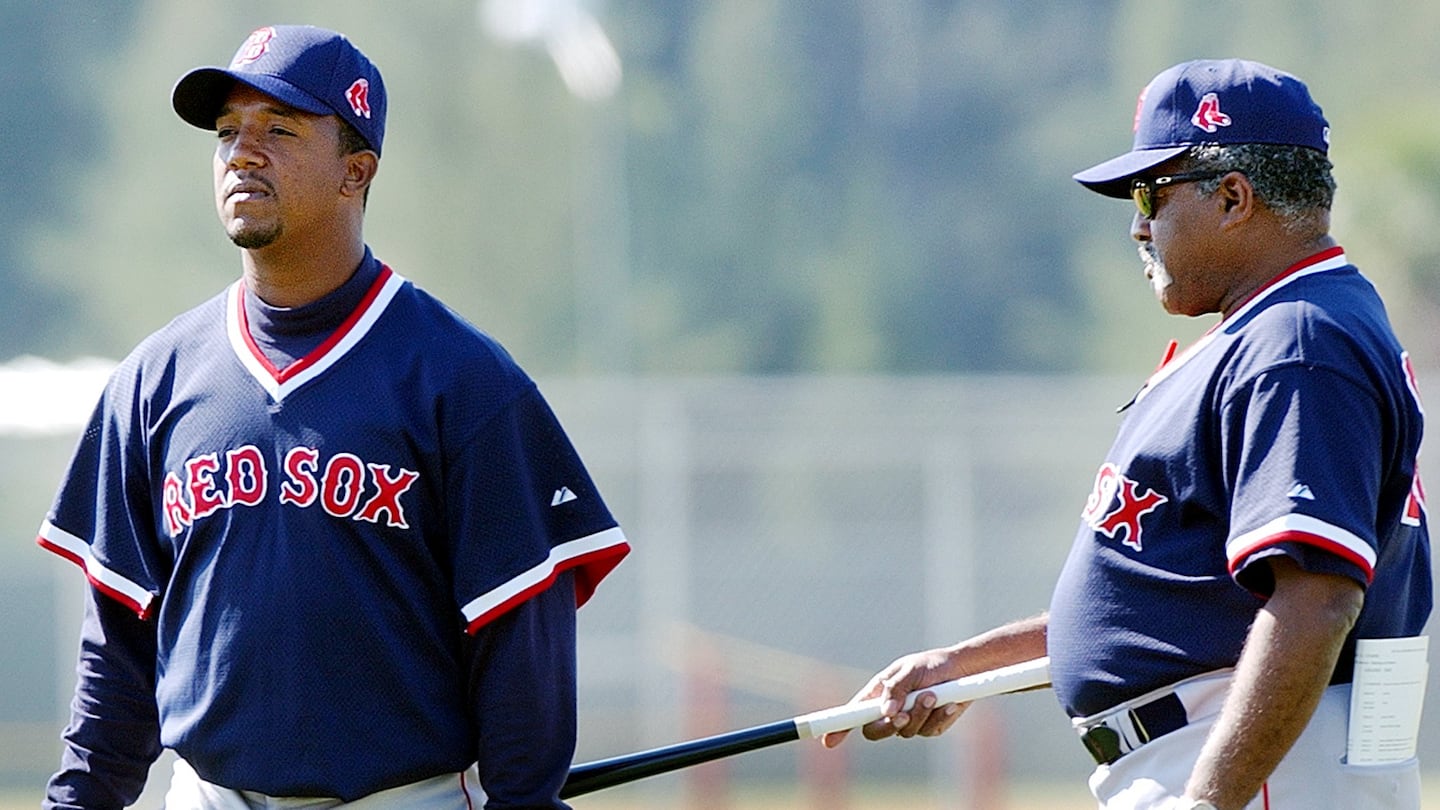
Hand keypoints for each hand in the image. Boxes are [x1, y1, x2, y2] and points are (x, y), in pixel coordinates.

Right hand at [820, 647, 967, 747]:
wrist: (963, 671)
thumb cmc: (931, 665)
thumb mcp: (911, 670)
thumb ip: (896, 689)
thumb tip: (886, 712)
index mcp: (878, 693)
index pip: (853, 713)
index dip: (839, 728)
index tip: (828, 740)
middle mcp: (891, 709)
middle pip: (876, 731)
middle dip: (890, 725)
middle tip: (903, 715)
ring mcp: (910, 721)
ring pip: (906, 731)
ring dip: (920, 713)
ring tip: (932, 694)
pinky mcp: (929, 727)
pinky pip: (929, 731)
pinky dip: (939, 717)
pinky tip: (949, 703)